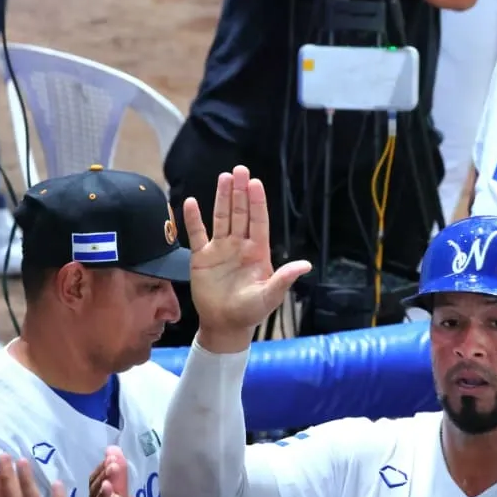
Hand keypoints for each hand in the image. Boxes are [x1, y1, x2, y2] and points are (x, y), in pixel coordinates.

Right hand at [184, 166, 311, 351]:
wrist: (225, 325)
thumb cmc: (251, 311)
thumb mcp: (270, 296)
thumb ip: (284, 279)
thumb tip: (306, 265)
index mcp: (258, 252)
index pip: (258, 221)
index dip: (257, 203)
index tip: (256, 184)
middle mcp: (240, 245)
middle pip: (240, 214)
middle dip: (241, 192)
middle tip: (240, 170)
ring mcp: (221, 249)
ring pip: (221, 218)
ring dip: (222, 198)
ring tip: (224, 177)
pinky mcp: (201, 258)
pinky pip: (197, 235)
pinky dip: (193, 220)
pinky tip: (191, 202)